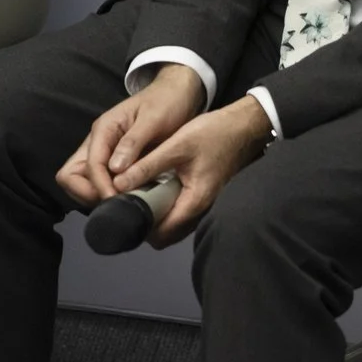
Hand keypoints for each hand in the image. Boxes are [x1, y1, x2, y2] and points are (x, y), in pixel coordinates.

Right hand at [57, 63, 205, 208]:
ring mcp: (104, 152)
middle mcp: (98, 142)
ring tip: (123, 204)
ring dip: (96, 195)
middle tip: (116, 204)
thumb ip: (133, 142)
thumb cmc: (166, 102)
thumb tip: (115, 169)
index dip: (100, 186)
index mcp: (104, 129)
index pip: (89, 165)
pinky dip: (108, 193)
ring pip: (82, 181)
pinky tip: (129, 198)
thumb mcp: (153, 120)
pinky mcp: (114, 160)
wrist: (177, 94)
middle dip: (88, 193)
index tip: (118, 201)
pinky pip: (101, 181)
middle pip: (71, 175)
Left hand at [126, 97, 274, 247]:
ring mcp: (203, 204)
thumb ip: (147, 166)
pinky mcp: (203, 195)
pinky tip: (152, 187)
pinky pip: (179, 211)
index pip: (161, 234)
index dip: (138, 226)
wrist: (243, 127)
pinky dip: (164, 206)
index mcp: (194, 202)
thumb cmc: (213, 134)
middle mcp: (200, 210)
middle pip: (166, 234)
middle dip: (144, 223)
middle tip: (124, 202)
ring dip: (154, 215)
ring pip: (173, 223)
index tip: (120, 210)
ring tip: (134, 194)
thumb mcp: (176, 146)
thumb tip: (118, 183)